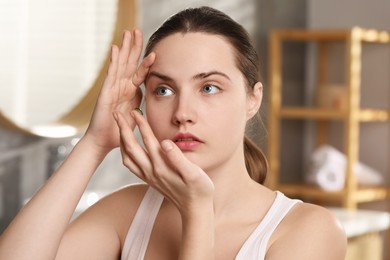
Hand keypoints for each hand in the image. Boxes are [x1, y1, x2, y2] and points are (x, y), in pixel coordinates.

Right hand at [84, 29, 154, 154]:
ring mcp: (112, 88)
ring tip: (128, 33)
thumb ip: (144, 108)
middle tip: (137, 30)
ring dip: (124, 48)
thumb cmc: (119, 131)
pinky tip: (115, 49)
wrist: (104, 142)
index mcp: (130, 92)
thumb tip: (153, 107)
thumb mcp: (137, 117)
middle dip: (133, 47)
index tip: (154, 51)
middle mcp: (121, 87)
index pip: (139, 73)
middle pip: (129, 63)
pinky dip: (113, 61)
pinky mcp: (105, 92)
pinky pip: (111, 74)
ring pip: (120, 64)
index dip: (145, 62)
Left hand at [113, 110, 214, 215]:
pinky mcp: (149, 180)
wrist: (195, 209)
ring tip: (119, 128)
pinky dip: (125, 153)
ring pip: (127, 157)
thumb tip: (165, 142)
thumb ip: (178, 158)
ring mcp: (149, 177)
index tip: (134, 110)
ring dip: (121, 141)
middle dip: (122, 129)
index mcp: (162, 166)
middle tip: (117, 114)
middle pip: (130, 147)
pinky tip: (128, 147)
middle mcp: (151, 171)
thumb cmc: (199, 190)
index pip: (148, 140)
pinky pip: (131, 165)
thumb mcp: (194, 174)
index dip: (141, 124)